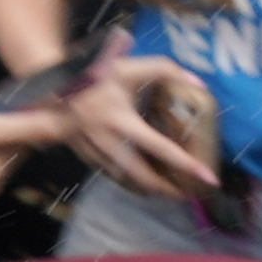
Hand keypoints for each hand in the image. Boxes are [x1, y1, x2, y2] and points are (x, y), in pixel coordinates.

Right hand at [60, 54, 222, 201]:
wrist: (52, 86)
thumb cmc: (93, 76)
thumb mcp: (128, 67)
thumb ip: (165, 69)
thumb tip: (199, 85)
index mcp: (122, 122)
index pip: (162, 149)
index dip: (187, 165)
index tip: (209, 179)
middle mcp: (109, 143)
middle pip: (144, 178)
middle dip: (168, 190)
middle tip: (187, 194)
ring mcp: (96, 153)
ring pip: (127, 181)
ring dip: (150, 190)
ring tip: (168, 192)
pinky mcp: (87, 156)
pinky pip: (113, 176)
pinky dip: (131, 183)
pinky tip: (142, 183)